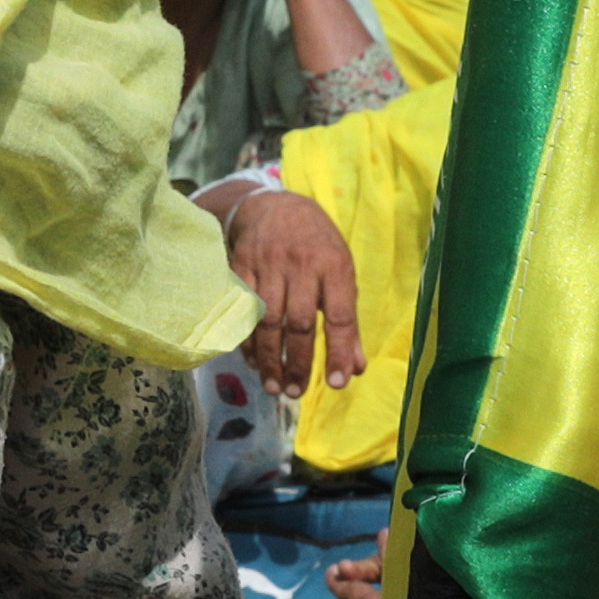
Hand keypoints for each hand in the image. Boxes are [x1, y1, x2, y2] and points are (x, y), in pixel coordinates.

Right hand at [225, 186, 363, 392]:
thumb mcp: (341, 274)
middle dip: (298, 362)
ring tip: (274, 386)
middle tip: (295, 392)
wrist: (274, 206)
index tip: (338, 383)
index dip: (339, 351)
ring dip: (270, 358)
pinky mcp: (242, 265)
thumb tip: (357, 368)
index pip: (340, 315)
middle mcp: (302, 264)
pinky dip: (247, 340)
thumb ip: (348, 323)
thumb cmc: (316, 246)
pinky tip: (253, 361)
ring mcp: (268, 264)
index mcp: (334, 265)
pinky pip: (243, 310)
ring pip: (268, 320)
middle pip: (299, 322)